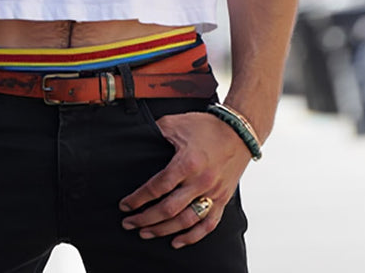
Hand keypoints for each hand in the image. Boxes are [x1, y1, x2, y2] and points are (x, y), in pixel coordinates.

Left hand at [118, 109, 251, 248]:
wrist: (239, 131)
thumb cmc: (208, 126)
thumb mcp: (177, 122)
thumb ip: (156, 131)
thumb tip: (138, 138)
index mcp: (187, 163)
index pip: (157, 187)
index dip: (138, 198)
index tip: (125, 205)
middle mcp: (200, 181)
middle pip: (168, 209)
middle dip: (145, 219)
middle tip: (129, 223)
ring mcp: (213, 193)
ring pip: (185, 221)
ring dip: (163, 230)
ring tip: (145, 233)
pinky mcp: (222, 199)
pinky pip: (208, 225)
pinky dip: (192, 237)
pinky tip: (176, 241)